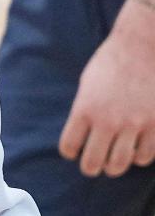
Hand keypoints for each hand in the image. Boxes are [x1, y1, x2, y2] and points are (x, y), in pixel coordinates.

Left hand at [59, 0, 154, 176]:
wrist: (140, 48)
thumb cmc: (110, 64)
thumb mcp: (87, 84)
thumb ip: (85, 110)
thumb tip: (83, 134)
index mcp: (84, 109)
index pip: (69, 146)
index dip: (70, 152)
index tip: (72, 152)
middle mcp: (107, 120)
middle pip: (93, 162)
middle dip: (90, 168)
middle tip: (91, 168)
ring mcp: (133, 124)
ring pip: (120, 164)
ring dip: (114, 167)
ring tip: (112, 165)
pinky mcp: (154, 125)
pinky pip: (146, 156)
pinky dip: (139, 158)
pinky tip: (135, 152)